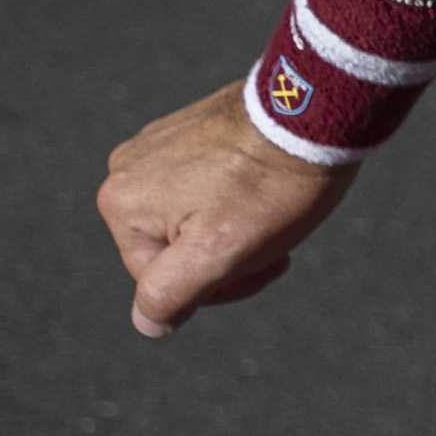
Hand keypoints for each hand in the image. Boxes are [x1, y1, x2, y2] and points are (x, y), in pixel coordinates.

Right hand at [99, 84, 353, 336]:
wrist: (315, 112)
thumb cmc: (271, 185)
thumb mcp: (220, 253)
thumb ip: (172, 293)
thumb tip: (149, 323)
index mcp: (120, 204)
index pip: (163, 284)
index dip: (222, 287)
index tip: (266, 262)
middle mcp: (125, 170)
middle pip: (175, 250)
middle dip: (228, 256)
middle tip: (273, 238)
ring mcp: (155, 147)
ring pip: (193, 220)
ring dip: (235, 229)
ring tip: (272, 207)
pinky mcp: (187, 131)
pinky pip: (205, 185)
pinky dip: (236, 195)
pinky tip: (265, 184)